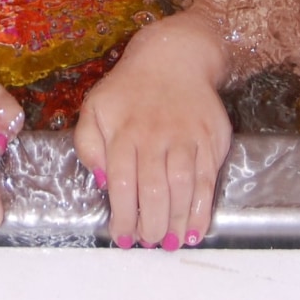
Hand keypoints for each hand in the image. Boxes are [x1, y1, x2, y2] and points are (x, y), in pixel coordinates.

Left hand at [73, 23, 233, 250]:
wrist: (174, 57)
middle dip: (150, 225)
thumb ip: (88, 144)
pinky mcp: (210, 138)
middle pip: (154, 189)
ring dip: (176, 221)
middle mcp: (155, 135)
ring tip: (170, 243)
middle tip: (148, 243)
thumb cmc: (129, 89)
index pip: (122, 182)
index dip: (123, 216)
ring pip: (182, 187)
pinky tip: (195, 228)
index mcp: (123, 130)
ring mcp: (186, 136)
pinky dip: (202, 208)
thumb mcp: (95, 107)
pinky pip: (208, 179)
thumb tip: (102, 181)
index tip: (122, 237)